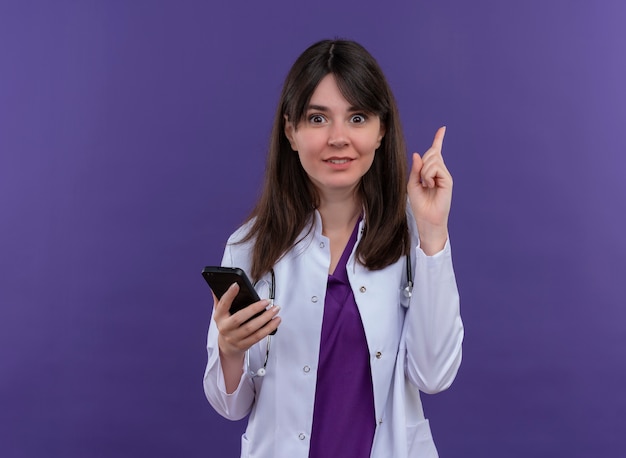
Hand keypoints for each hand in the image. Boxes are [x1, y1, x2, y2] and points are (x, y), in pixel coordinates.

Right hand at [213, 283, 280, 359]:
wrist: (227, 346)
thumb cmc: (227, 324)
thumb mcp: (221, 312)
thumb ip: (221, 299)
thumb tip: (218, 285)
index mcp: (219, 317)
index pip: (223, 304)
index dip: (229, 295)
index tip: (236, 285)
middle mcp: (225, 328)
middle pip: (239, 318)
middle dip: (254, 309)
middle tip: (267, 301)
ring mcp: (235, 337)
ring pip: (252, 328)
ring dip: (266, 318)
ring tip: (275, 309)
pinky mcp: (245, 344)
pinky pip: (258, 336)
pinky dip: (269, 328)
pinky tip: (276, 320)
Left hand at [407, 126, 452, 254]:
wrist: (427, 218)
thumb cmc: (419, 204)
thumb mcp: (412, 184)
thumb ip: (415, 169)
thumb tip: (418, 154)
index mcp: (431, 171)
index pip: (435, 152)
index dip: (438, 140)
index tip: (442, 129)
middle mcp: (439, 171)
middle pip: (431, 154)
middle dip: (423, 164)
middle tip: (422, 181)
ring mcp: (444, 175)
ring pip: (432, 159)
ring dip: (424, 171)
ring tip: (426, 185)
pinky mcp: (448, 180)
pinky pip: (435, 167)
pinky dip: (428, 175)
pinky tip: (430, 185)